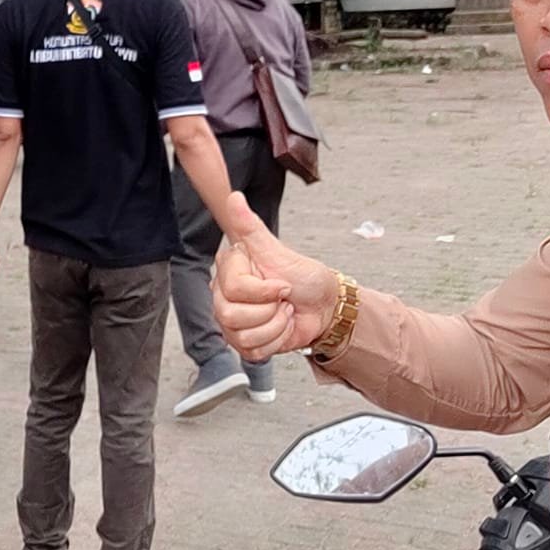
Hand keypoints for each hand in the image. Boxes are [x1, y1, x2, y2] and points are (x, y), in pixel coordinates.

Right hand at [211, 192, 341, 362]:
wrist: (325, 307)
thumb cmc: (305, 277)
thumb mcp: (278, 253)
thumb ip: (250, 227)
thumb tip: (234, 197)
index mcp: (229, 271)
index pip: (235, 289)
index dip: (263, 291)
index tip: (282, 284)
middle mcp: (224, 296)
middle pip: (230, 315)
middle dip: (269, 310)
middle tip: (282, 299)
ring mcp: (231, 322)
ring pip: (242, 335)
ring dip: (275, 326)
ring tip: (283, 313)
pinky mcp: (243, 343)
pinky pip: (252, 351)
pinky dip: (276, 341)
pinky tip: (281, 328)